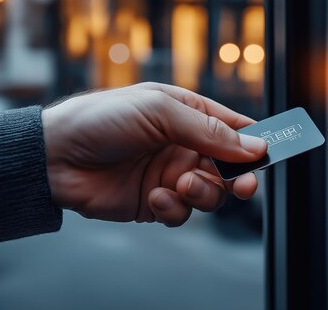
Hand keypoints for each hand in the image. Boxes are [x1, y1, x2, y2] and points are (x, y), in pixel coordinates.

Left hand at [42, 82, 266, 226]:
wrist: (54, 157)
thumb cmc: (102, 119)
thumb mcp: (159, 112)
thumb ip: (209, 131)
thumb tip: (254, 146)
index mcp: (189, 115)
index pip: (235, 129)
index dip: (256, 142)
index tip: (272, 154)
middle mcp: (184, 146)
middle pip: (231, 168)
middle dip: (239, 179)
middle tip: (243, 186)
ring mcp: (171, 176)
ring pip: (211, 194)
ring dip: (202, 193)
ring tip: (179, 185)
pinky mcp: (155, 203)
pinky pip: (182, 214)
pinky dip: (173, 209)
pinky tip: (153, 198)